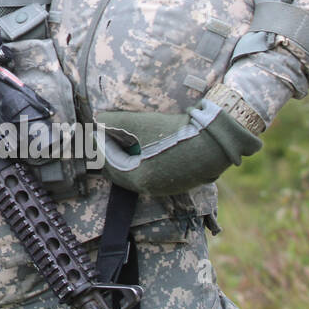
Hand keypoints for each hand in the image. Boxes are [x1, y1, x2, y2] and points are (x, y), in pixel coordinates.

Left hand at [96, 100, 262, 196]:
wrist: (213, 139)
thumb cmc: (171, 132)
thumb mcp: (137, 123)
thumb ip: (112, 122)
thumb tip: (98, 120)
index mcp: (139, 179)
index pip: (109, 163)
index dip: (100, 145)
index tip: (95, 131)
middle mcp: (152, 188)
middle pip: (122, 171)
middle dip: (111, 153)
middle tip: (105, 135)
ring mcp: (167, 186)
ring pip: (137, 172)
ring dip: (127, 156)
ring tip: (122, 138)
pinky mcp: (180, 180)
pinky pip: (153, 172)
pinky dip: (143, 160)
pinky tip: (144, 145)